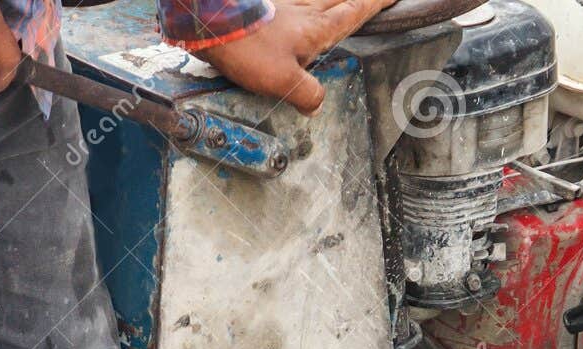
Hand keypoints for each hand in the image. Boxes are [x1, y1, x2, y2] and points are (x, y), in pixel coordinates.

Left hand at [195, 0, 398, 114]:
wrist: (209, 17)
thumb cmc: (246, 46)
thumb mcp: (283, 81)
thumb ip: (307, 93)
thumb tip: (316, 104)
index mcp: (316, 30)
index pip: (352, 14)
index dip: (373, 5)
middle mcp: (303, 11)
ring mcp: (282, 3)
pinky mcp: (262, 3)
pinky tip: (299, 4)